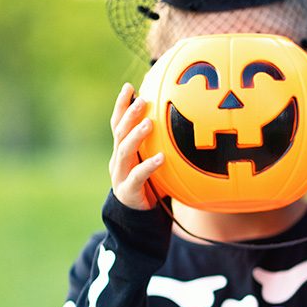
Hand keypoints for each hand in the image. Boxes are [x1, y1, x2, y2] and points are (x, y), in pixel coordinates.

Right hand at [109, 84, 162, 210]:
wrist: (138, 220)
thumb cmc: (152, 186)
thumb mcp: (155, 163)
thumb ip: (163, 146)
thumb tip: (188, 124)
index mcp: (123, 151)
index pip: (118, 123)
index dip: (121, 105)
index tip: (130, 86)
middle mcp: (118, 160)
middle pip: (119, 132)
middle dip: (128, 114)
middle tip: (142, 100)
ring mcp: (120, 176)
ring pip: (124, 151)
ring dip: (136, 135)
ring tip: (149, 122)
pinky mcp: (128, 191)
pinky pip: (138, 177)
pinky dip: (148, 166)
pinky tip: (161, 158)